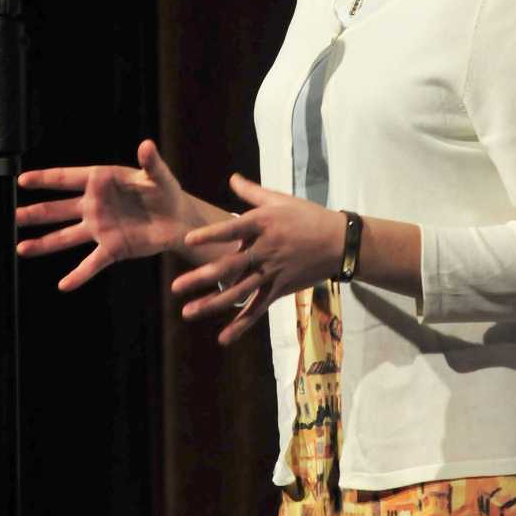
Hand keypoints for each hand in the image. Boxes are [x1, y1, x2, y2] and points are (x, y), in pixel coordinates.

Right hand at [17, 140, 189, 290]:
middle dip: (36, 212)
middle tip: (14, 215)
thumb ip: (151, 162)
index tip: (23, 180)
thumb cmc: (166, 192)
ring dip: (44, 243)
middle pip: (58, 209)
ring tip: (22, 248)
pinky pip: (92, 263)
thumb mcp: (159, 176)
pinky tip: (64, 285)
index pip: (68, 179)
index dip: (45, 179)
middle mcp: (95, 205)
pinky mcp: (112, 248)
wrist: (179, 220)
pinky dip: (78, 275)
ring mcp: (100, 228)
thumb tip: (147, 144)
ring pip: (66, 236)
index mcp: (102, 182)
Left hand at [171, 173, 345, 344]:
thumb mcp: (281, 200)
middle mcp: (265, 250)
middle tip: (176, 286)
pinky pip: (258, 309)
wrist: (340, 242)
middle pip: (230, 266)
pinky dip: (242, 325)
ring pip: (239, 292)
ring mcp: (272, 272)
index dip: (210, 234)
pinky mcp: (280, 289)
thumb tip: (232, 178)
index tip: (188, 240)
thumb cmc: (309, 216)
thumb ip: (252, 192)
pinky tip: (224, 337)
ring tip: (188, 312)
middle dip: (201, 277)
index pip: (232, 229)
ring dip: (212, 304)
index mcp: (264, 224)